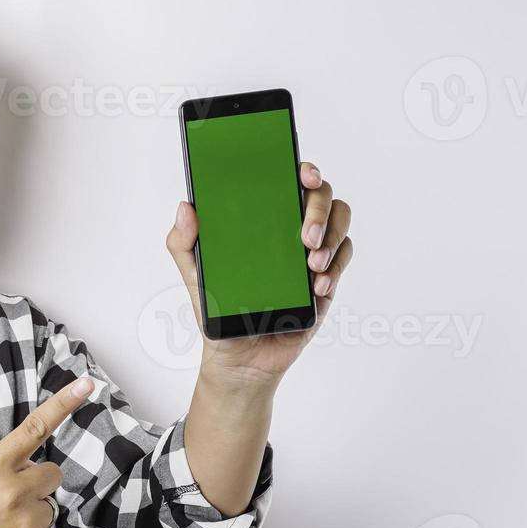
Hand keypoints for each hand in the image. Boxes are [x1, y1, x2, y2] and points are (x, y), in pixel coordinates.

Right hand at [0, 376, 93, 527]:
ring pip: (50, 509)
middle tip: (10, 502)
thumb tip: (33, 464)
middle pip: (53, 474)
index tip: (86, 384)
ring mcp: (27, 523)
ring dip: (32, 518)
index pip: (34, 428)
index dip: (63, 404)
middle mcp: (13, 492)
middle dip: (38, 485)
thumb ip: (1, 465)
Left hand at [166, 160, 353, 385]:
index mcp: (261, 220)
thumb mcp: (194, 275)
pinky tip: (316, 286)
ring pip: (340, 223)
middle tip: (305, 236)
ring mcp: (311, 254)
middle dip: (319, 209)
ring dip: (332, 237)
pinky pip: (343, 259)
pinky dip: (336, 267)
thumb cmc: (219, 310)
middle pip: (322, 196)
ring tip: (312, 263)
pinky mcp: (324, 281)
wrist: (238, 358)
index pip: (287, 180)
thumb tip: (186, 207)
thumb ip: (183, 242)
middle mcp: (289, 230)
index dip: (302, 169)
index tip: (303, 174)